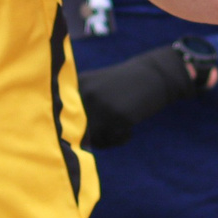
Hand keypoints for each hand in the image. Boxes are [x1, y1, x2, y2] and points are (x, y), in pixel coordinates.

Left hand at [76, 43, 212, 150]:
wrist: (154, 75)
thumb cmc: (124, 84)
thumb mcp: (95, 85)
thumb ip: (80, 108)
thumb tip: (73, 142)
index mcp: (76, 85)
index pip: (62, 118)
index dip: (72, 131)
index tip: (83, 134)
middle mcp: (85, 94)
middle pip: (76, 131)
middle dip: (90, 138)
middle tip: (108, 133)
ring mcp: (101, 105)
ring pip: (91, 138)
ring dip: (105, 141)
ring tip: (119, 130)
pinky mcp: (118, 117)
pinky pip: (111, 140)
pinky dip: (120, 139)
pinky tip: (130, 130)